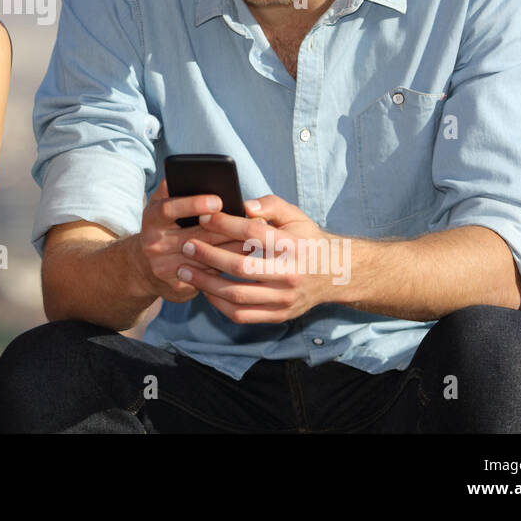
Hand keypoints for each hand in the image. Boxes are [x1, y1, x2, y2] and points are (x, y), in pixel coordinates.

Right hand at [133, 177, 256, 303]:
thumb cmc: (166, 226)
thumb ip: (177, 190)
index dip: (194, 204)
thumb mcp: (164, 205)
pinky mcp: (174, 287)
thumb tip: (205, 178)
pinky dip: (226, 269)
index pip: (170, 208)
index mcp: (152, 216)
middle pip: (194, 235)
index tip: (218, 201)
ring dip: (232, 249)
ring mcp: (162, 266)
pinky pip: (206, 277)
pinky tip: (244, 262)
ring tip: (256, 240)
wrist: (144, 267)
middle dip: (226, 230)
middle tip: (254, 222)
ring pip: (205, 258)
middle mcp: (153, 242)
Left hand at [177, 194, 346, 323]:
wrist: (335, 274)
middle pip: (240, 267)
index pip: (253, 233)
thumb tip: (244, 206)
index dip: (225, 224)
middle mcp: (290, 274)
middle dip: (207, 255)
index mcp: (293, 246)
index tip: (203, 217)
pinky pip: (241, 315)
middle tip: (186, 245)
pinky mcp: (278, 315)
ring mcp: (284, 299)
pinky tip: (204, 289)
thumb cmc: (307, 239)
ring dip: (206, 283)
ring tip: (185, 270)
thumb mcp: (296, 215)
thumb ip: (270, 205)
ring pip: (236, 295)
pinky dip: (218, 304)